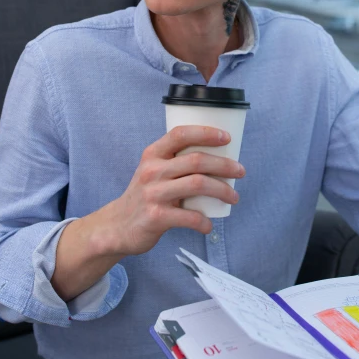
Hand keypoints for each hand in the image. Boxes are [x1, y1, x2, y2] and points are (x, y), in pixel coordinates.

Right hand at [108, 125, 244, 255]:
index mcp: (153, 154)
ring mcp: (153, 193)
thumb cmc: (145, 194)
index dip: (206, 132)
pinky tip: (209, 225)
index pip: (180, 134)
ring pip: (198, 184)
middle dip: (225, 165)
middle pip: (197, 160)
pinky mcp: (156, 217)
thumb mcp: (152, 170)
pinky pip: (190, 217)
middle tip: (241, 171)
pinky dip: (204, 221)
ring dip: (223, 190)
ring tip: (234, 197)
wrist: (117, 226)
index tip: (227, 137)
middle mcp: (152, 170)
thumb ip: (175, 161)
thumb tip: (217, 155)